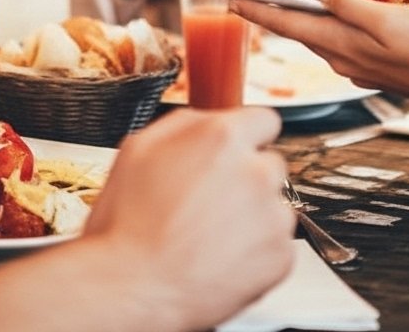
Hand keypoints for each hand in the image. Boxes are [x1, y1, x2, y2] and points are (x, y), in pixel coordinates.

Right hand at [85, 107, 294, 330]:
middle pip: (270, 164)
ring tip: (212, 234)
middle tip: (213, 201)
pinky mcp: (280, 257)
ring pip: (276, 205)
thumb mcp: (139, 147)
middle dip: (247, 178)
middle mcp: (255, 171)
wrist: (131, 287)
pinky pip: (278, 245)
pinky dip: (258, 252)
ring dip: (254, 216)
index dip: (249, 137)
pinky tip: (222, 257)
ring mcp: (272, 216)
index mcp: (222, 138)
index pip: (265, 120)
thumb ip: (185, 123)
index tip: (241, 151)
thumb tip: (206, 120)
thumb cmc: (128, 224)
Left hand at [230, 0, 408, 113]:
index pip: (286, 24)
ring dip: (298, 15)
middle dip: (270, 10)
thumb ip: (351, 7)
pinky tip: (332, 10)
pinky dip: (326, 22)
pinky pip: (340, 39)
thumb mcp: (389, 21)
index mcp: (341, 44)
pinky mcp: (376, 64)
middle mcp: (342, 57)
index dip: (255, 10)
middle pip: (297, 29)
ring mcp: (358, 63)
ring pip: (318, 34)